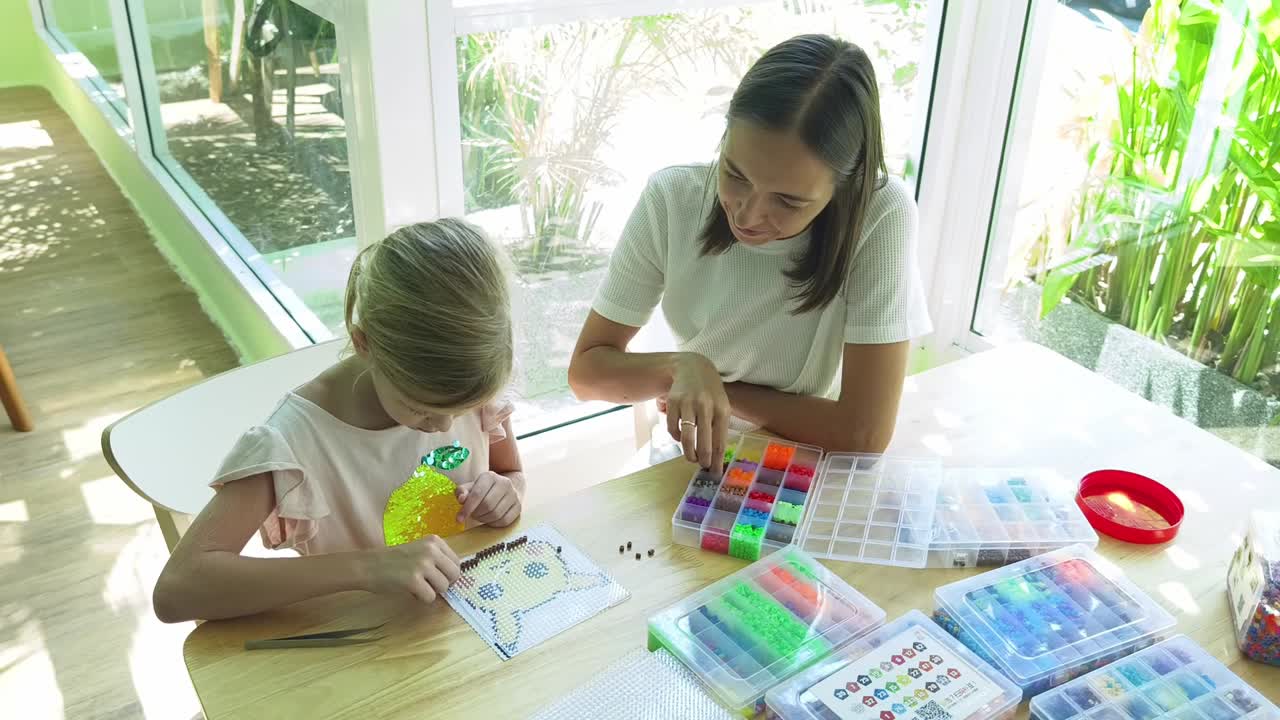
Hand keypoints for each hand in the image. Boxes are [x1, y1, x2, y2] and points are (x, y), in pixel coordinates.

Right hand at [363, 536, 460, 602]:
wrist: (368, 566)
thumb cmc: (394, 561)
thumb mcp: (419, 550)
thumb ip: (437, 559)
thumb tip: (456, 577)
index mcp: (434, 541)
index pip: (456, 562)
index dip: (448, 574)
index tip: (436, 576)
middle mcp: (431, 550)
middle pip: (454, 575)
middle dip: (444, 584)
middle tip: (429, 584)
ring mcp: (422, 564)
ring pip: (443, 587)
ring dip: (432, 592)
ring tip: (417, 586)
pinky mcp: (413, 580)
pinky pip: (430, 597)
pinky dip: (422, 599)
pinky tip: (411, 591)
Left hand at [456, 471, 521, 526]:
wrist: (505, 487)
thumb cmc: (483, 488)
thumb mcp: (471, 487)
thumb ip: (462, 491)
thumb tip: (461, 499)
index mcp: (490, 476)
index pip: (478, 494)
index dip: (467, 508)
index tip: (459, 518)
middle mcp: (505, 483)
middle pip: (487, 505)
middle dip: (476, 514)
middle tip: (472, 515)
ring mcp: (514, 495)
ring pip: (496, 514)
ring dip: (484, 519)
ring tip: (480, 516)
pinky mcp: (518, 506)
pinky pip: (504, 521)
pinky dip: (494, 523)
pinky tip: (489, 519)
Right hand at [666, 353, 729, 470]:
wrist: (693, 367)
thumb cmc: (710, 392)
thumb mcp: (722, 405)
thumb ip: (720, 427)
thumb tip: (716, 455)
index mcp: (722, 409)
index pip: (720, 441)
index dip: (717, 460)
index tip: (715, 473)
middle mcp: (706, 406)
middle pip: (703, 442)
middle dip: (703, 459)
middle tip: (702, 466)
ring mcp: (688, 404)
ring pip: (686, 437)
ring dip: (688, 452)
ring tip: (691, 458)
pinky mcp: (673, 402)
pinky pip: (673, 428)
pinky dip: (675, 437)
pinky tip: (679, 438)